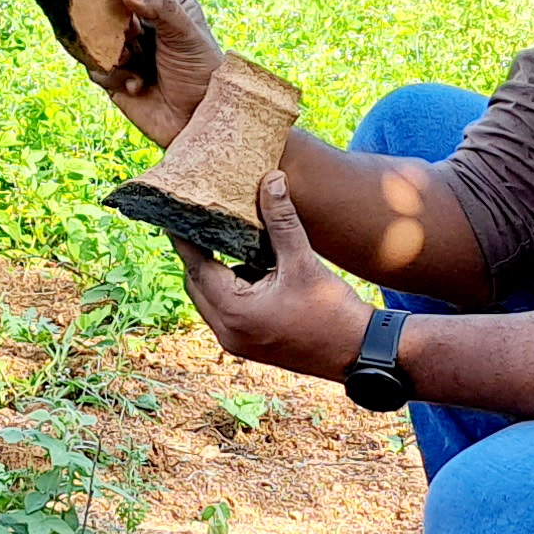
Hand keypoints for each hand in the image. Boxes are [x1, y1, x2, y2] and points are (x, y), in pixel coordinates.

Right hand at [89, 0, 222, 148]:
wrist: (199, 122)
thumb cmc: (202, 72)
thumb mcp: (187, 34)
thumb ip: (161, 8)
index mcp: (164, 1)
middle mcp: (142, 21)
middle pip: (106, 5)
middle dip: (110, 20)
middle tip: (127, 32)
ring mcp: (126, 48)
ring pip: (96, 37)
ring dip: (112, 50)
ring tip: (131, 59)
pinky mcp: (113, 76)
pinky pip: (95, 68)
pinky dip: (112, 76)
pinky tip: (137, 84)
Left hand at [176, 174, 373, 380]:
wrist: (357, 353)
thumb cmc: (332, 310)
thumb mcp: (303, 261)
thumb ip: (282, 220)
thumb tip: (271, 179)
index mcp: (234, 311)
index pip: (195, 266)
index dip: (185, 237)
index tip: (176, 211)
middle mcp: (227, 331)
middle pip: (196, 284)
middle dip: (199, 253)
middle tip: (202, 220)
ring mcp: (236, 342)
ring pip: (210, 299)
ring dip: (216, 272)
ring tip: (229, 239)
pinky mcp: (249, 345)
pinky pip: (226, 311)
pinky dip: (231, 289)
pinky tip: (252, 267)